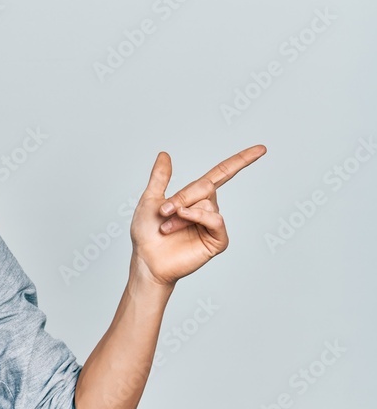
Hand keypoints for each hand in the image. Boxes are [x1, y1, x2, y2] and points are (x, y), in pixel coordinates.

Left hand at [130, 145, 266, 285]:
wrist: (146, 259)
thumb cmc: (146, 233)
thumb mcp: (150, 199)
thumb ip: (160, 177)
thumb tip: (164, 154)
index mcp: (194, 197)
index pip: (222, 173)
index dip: (241, 161)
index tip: (262, 148)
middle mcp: (206, 208)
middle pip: (206, 186)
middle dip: (183, 196)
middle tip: (163, 211)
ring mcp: (212, 224)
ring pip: (207, 203)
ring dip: (182, 213)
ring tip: (166, 226)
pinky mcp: (216, 240)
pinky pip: (216, 220)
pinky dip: (197, 217)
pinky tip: (182, 220)